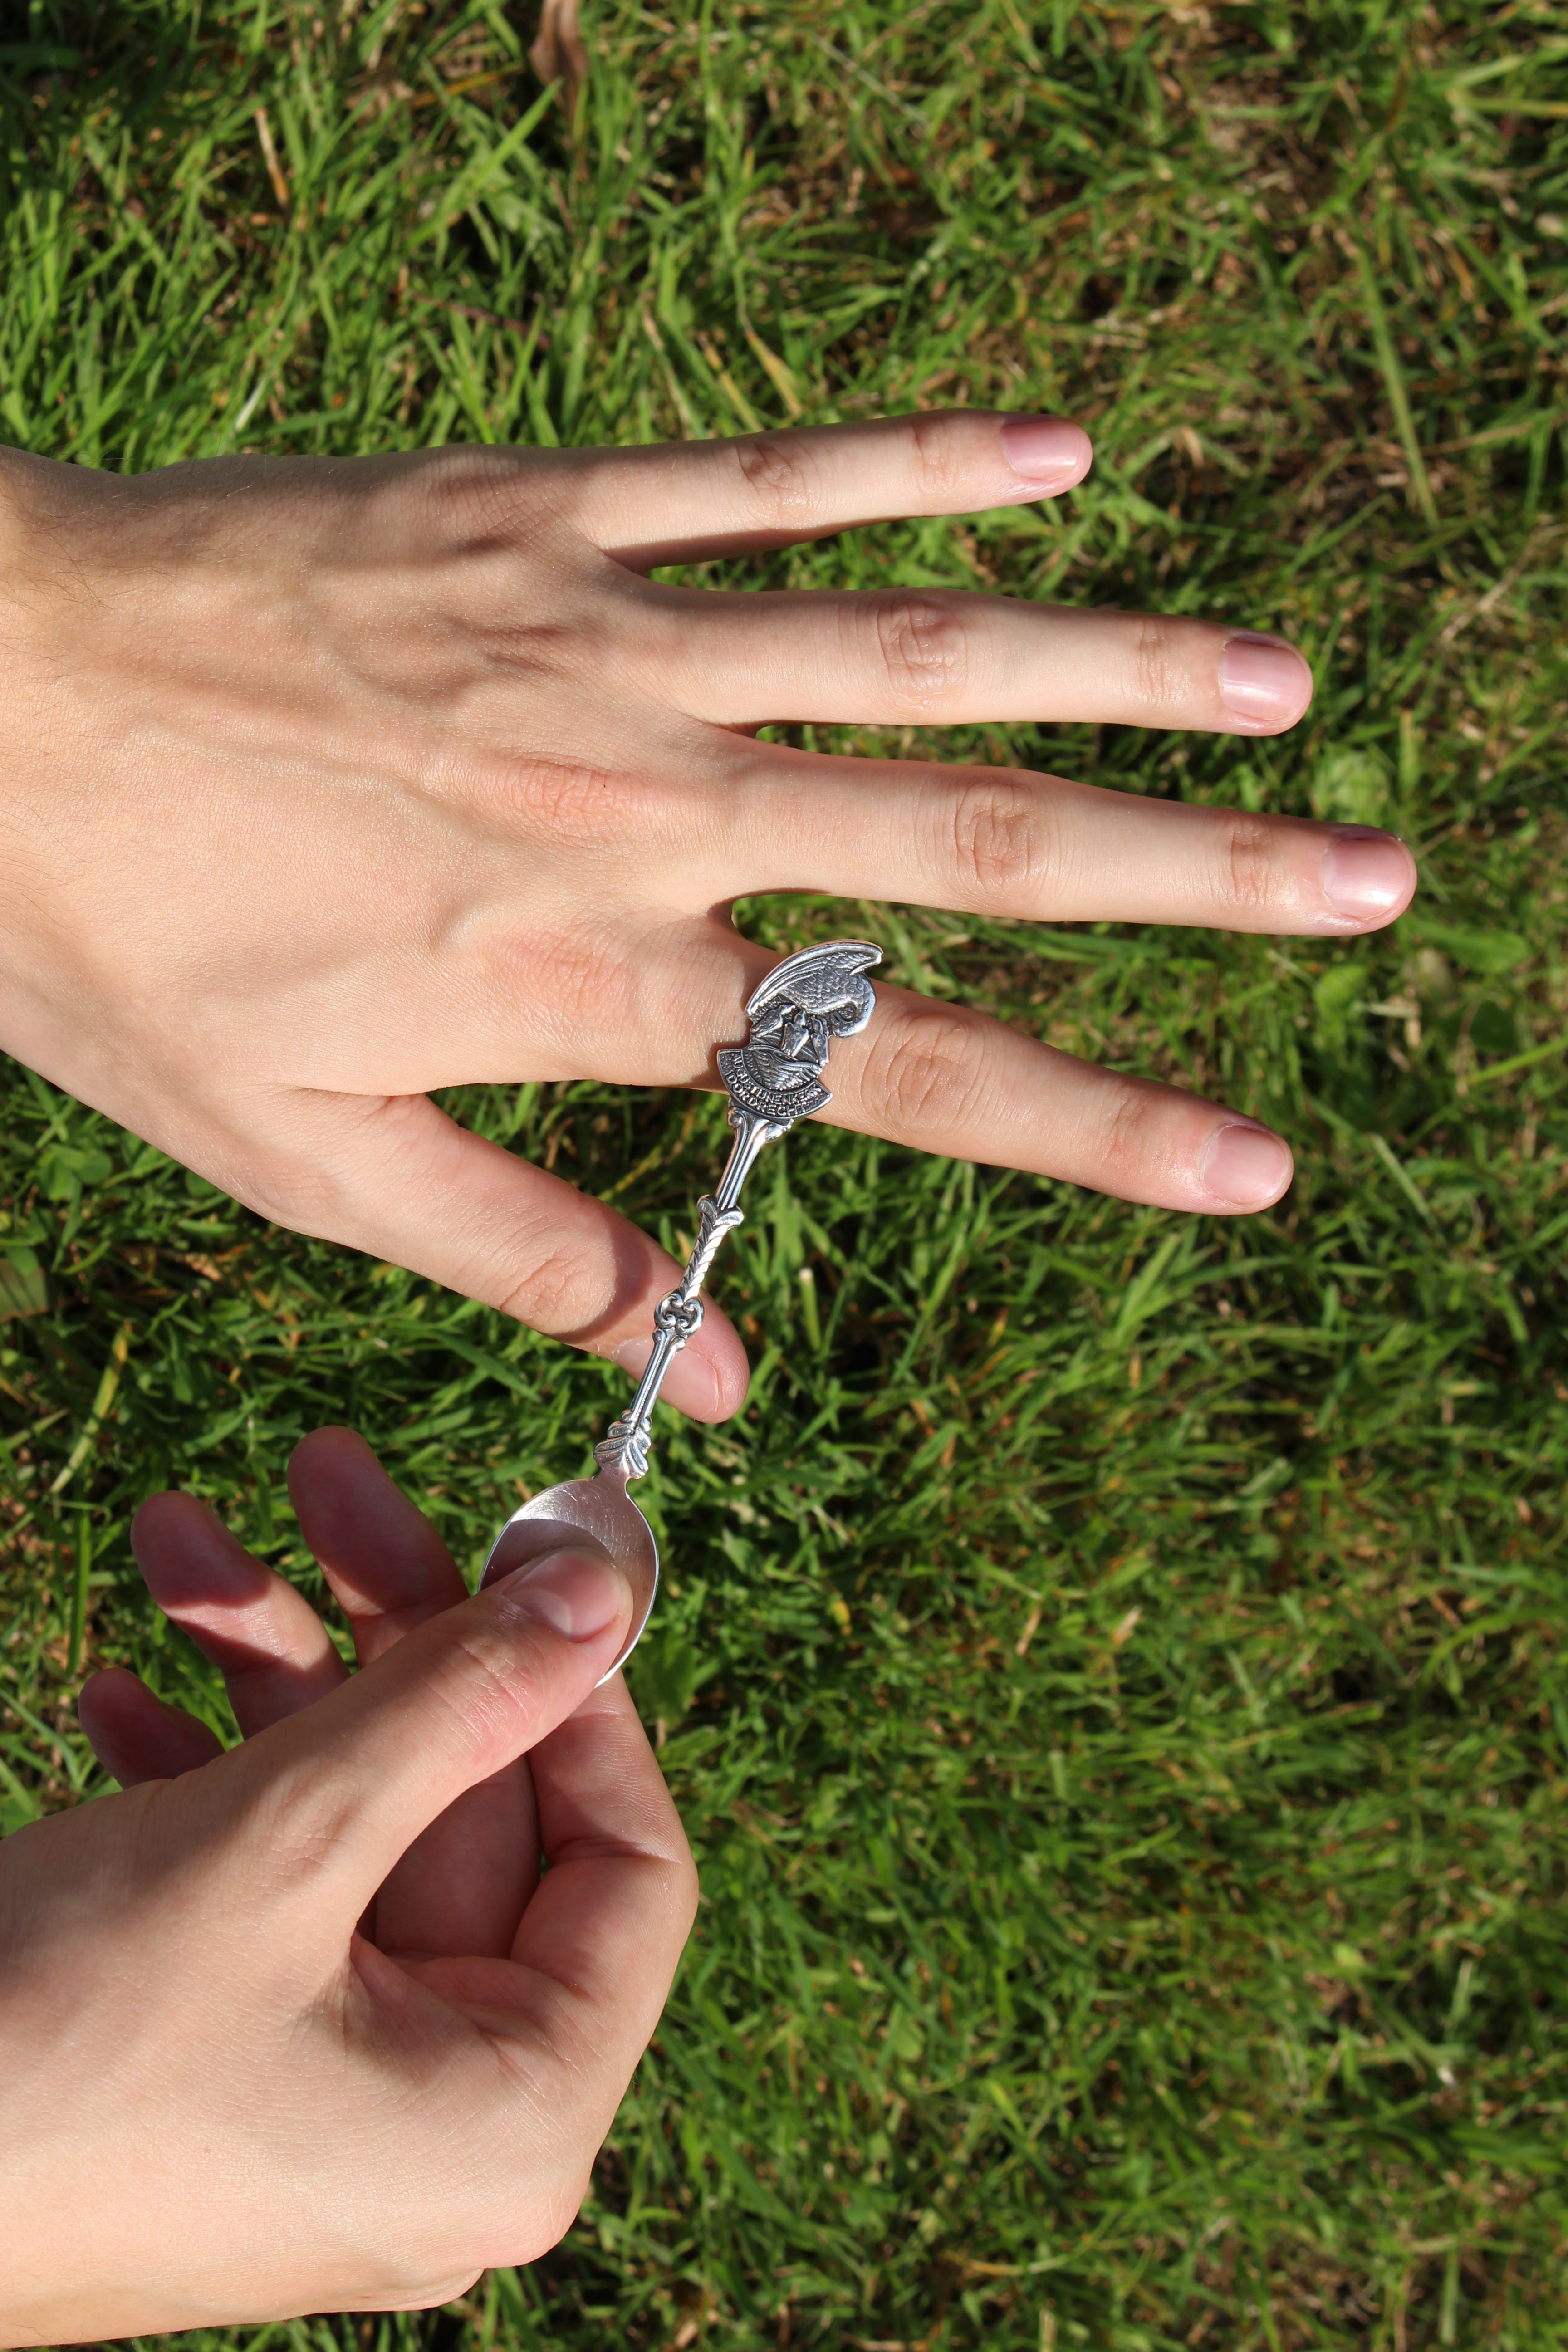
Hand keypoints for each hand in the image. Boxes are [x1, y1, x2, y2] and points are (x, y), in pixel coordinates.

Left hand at [0, 416, 1414, 1419]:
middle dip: (1198, 877)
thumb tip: (707, 1377)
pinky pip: (773, 477)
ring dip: (1117, 666)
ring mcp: (607, 636)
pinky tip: (1066, 451)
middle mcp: (647, 803)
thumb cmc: (116, 940)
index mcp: (597, 979)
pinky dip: (922, 463)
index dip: (1101, 1125)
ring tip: (1284, 685)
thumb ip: (529, 1251)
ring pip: (918, 650)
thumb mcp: (300, 1157)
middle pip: (975, 846)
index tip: (1259, 1162)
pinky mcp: (547, 507)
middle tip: (1374, 884)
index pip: (903, 1076)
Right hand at [0, 1429, 694, 2343]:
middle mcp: (439, 2129)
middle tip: (322, 1467)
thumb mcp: (284, 1840)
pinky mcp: (216, 2078)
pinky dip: (196, 1784)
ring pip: (346, 1835)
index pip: (630, 1866)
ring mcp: (323, 2107)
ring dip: (262, 1677)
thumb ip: (460, 1703)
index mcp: (512, 2114)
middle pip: (471, 1820)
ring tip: (176, 1536)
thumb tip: (598, 1593)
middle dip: (377, 1636)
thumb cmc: (48, 2047)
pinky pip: (254, 1902)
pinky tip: (116, 1693)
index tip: (526, 1555)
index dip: (581, 1696)